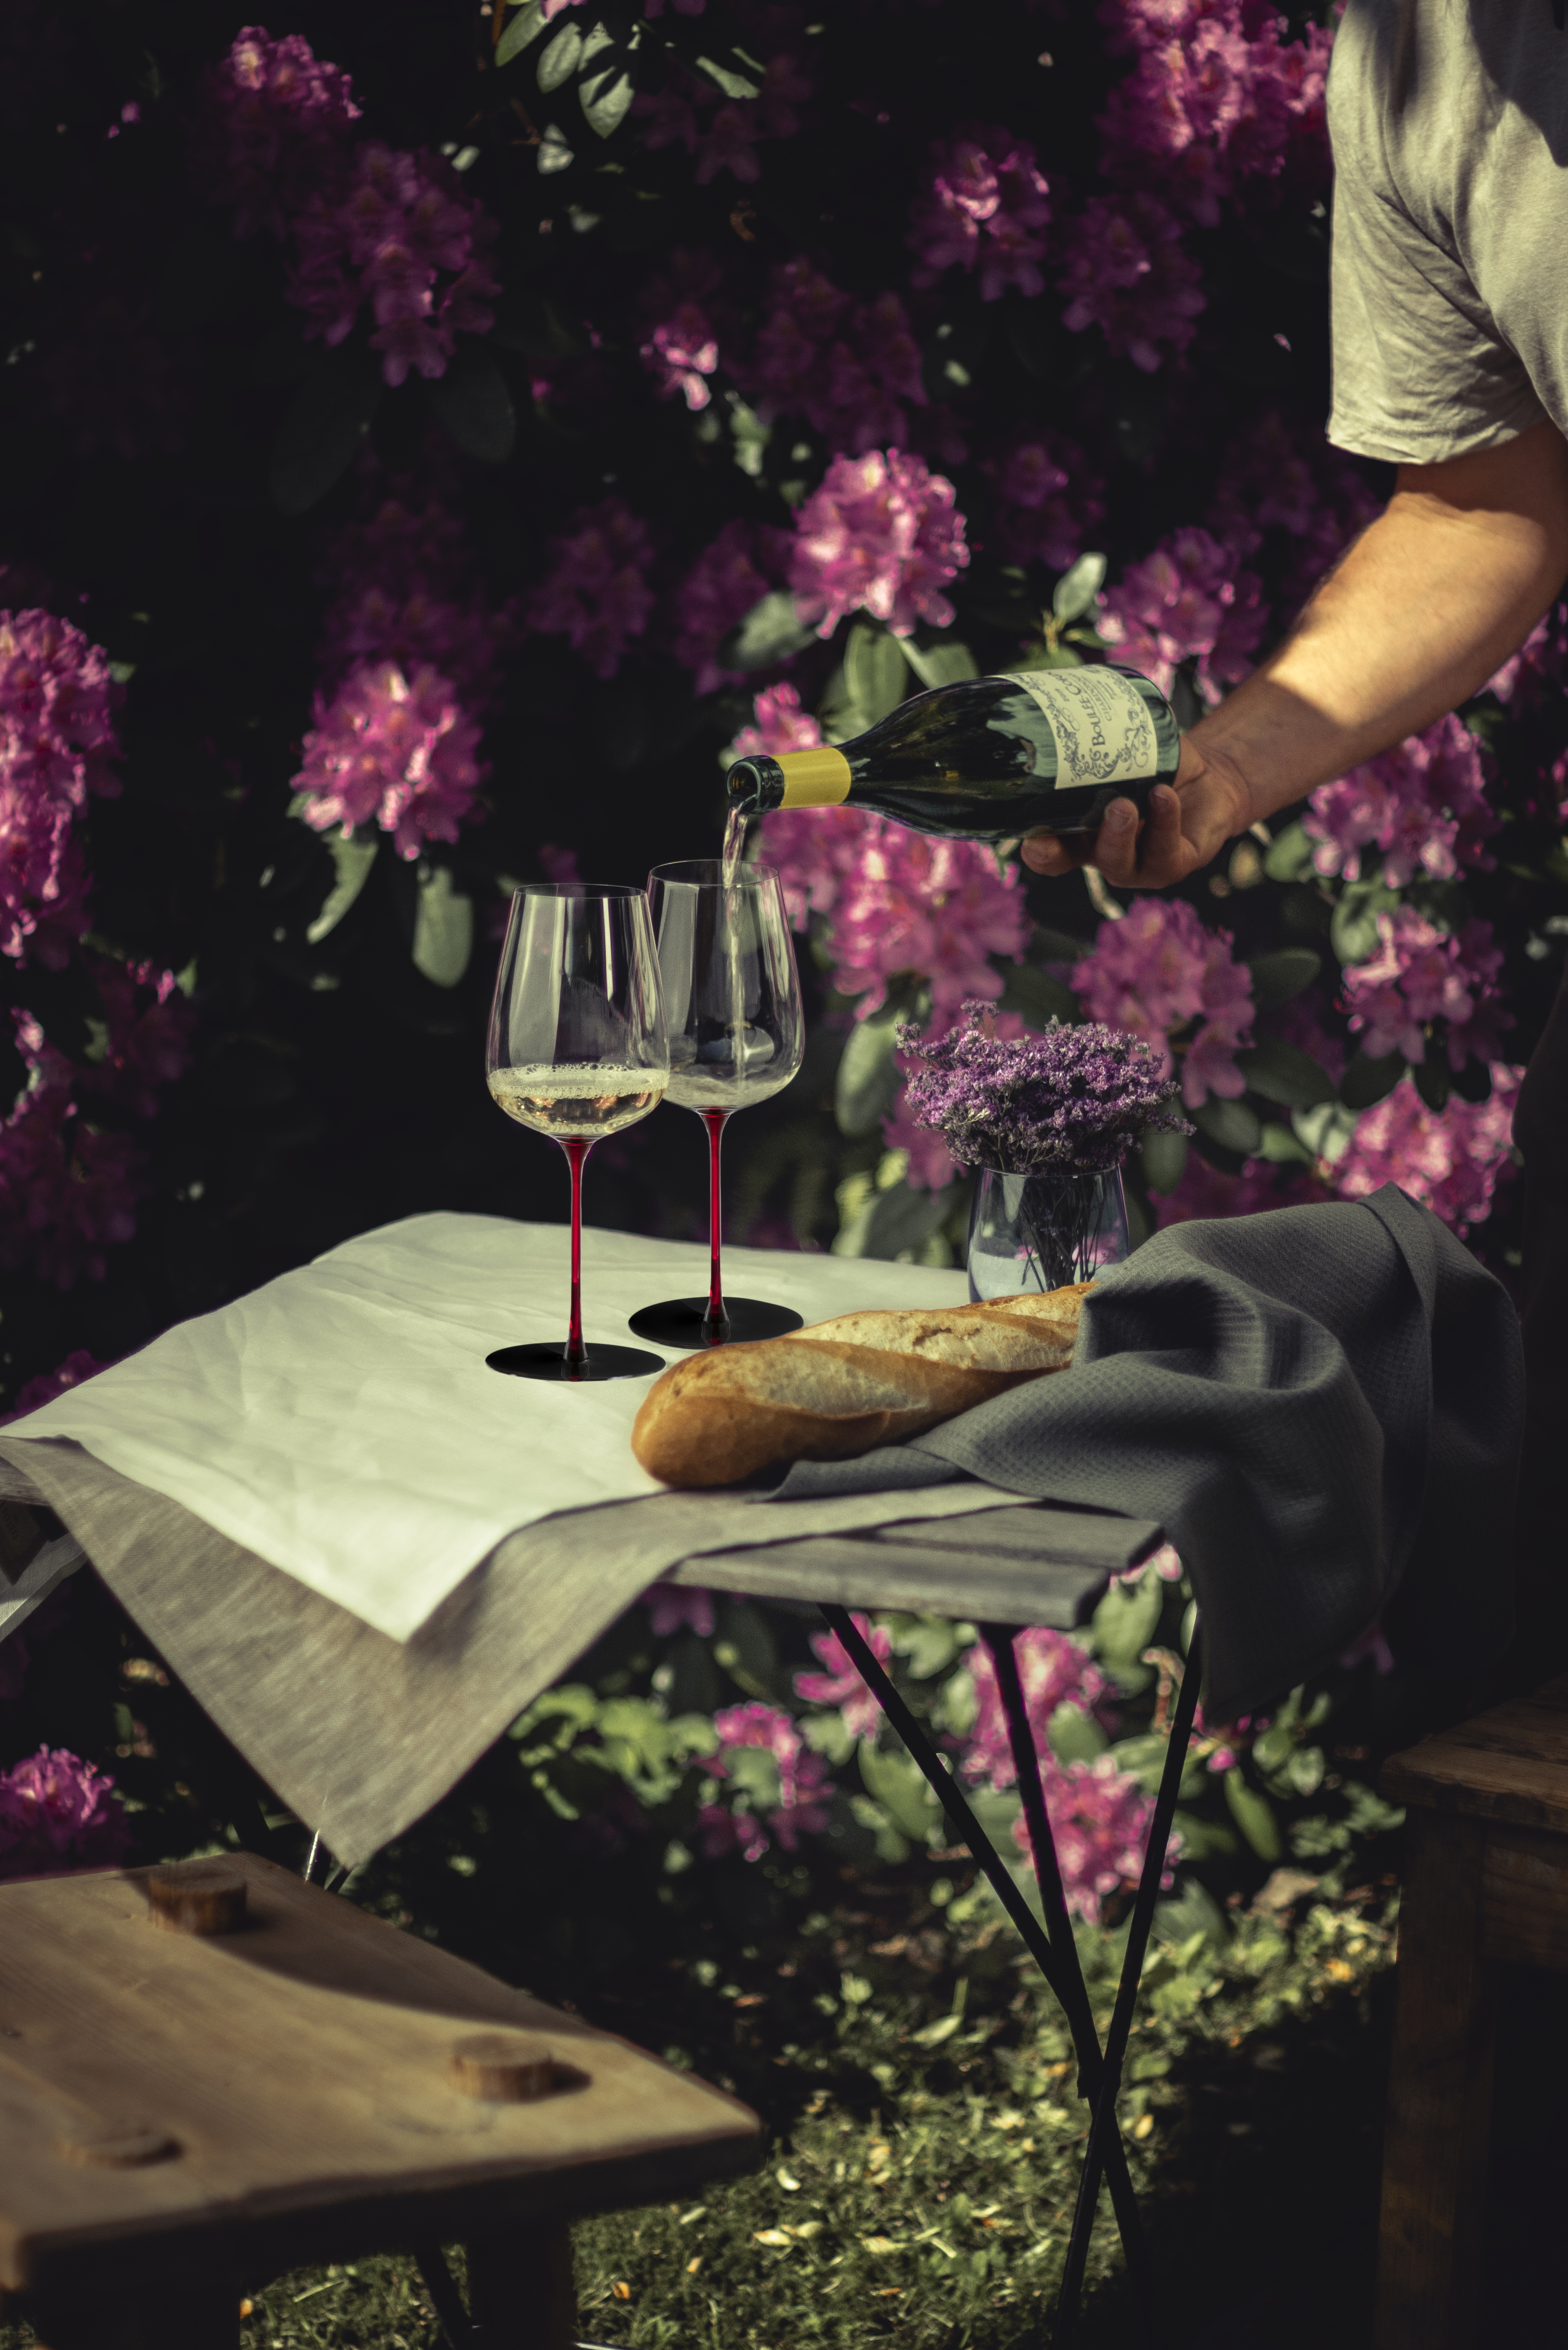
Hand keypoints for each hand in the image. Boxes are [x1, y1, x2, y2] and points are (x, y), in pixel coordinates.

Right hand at [1019, 735, 1254, 889]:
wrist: (1210, 779)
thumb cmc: (1159, 764)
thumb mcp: (1125, 747)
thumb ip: (1100, 732)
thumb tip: (1063, 692)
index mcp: (1077, 829)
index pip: (1046, 847)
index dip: (1035, 849)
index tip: (1028, 839)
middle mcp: (1099, 851)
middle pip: (1069, 861)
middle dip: (1059, 851)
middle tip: (1051, 833)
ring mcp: (1135, 864)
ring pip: (1117, 862)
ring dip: (1116, 835)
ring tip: (1123, 805)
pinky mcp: (1171, 865)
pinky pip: (1163, 850)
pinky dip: (1164, 821)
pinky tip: (1163, 796)